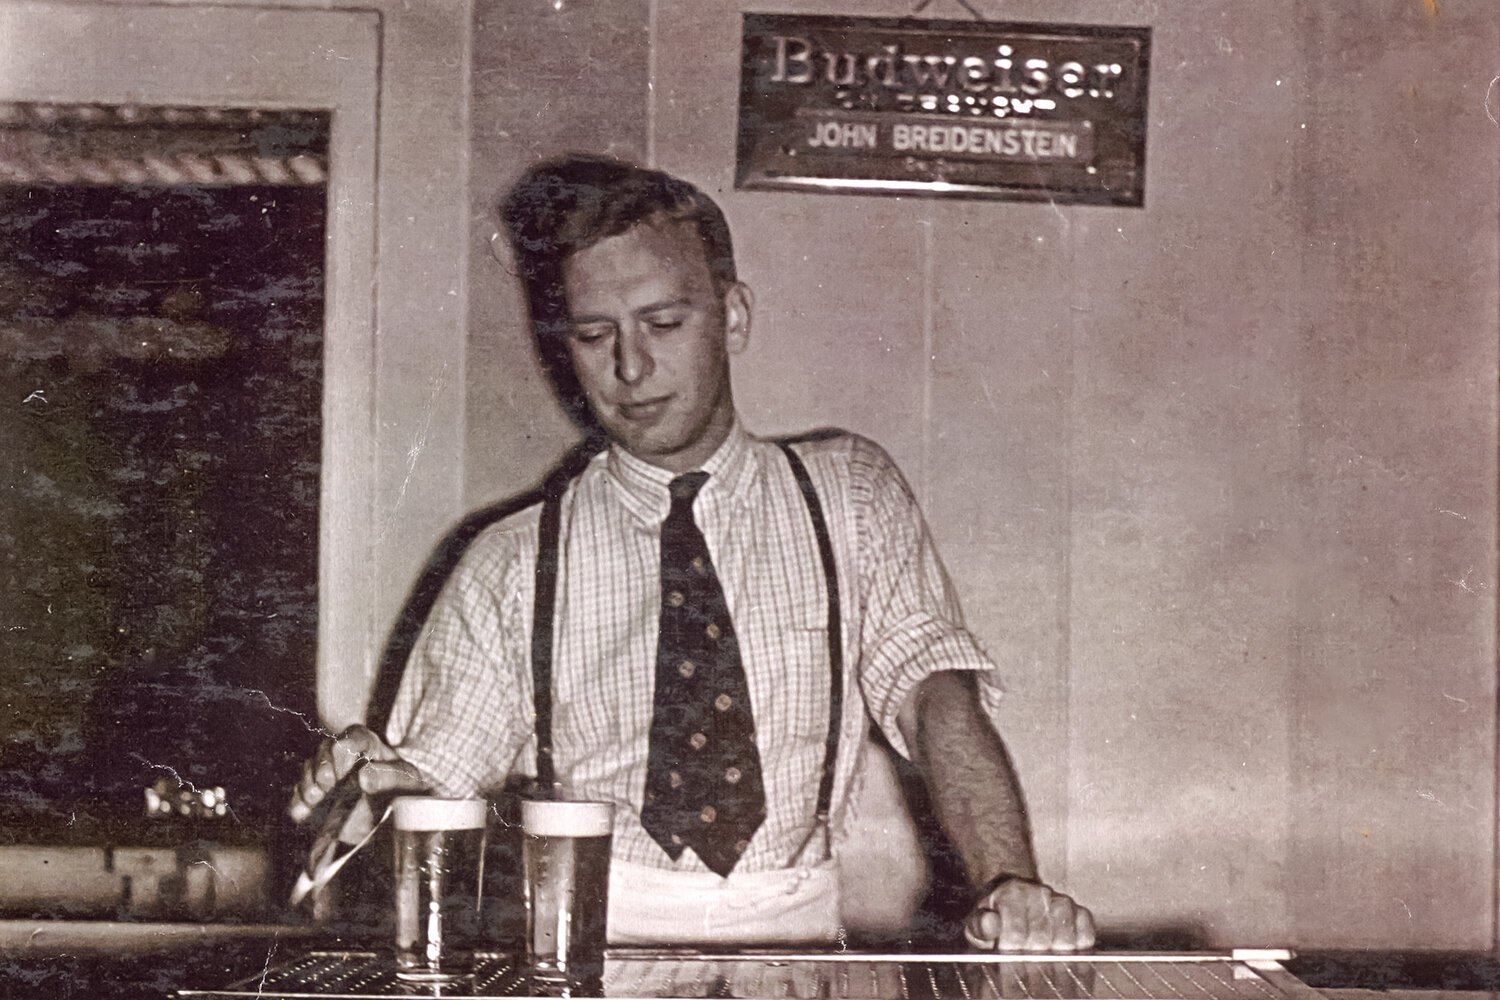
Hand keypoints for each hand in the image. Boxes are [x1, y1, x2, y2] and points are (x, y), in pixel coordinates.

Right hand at [287, 724, 425, 823]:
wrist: (397, 819)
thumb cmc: (405, 792)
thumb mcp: (408, 782)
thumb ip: (390, 777)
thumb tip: (364, 776)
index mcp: (367, 744)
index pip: (353, 736)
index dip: (344, 750)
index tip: (343, 771)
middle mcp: (343, 755)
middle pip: (325, 750)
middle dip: (322, 767)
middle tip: (326, 786)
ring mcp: (327, 775)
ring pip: (309, 770)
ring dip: (308, 784)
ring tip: (315, 798)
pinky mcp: (316, 797)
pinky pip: (299, 795)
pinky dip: (297, 803)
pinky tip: (302, 812)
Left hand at [963, 877, 1095, 951]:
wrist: (1011, 894)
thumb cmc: (995, 913)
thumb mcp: (978, 919)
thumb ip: (980, 925)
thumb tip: (991, 923)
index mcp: (1012, 894)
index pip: (1017, 933)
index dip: (1012, 948)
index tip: (1007, 950)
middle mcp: (1039, 893)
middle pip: (1042, 938)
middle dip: (1031, 952)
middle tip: (1023, 951)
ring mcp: (1061, 901)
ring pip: (1066, 936)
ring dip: (1053, 949)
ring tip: (1041, 950)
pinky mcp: (1078, 910)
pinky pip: (1086, 931)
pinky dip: (1078, 944)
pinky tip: (1064, 946)